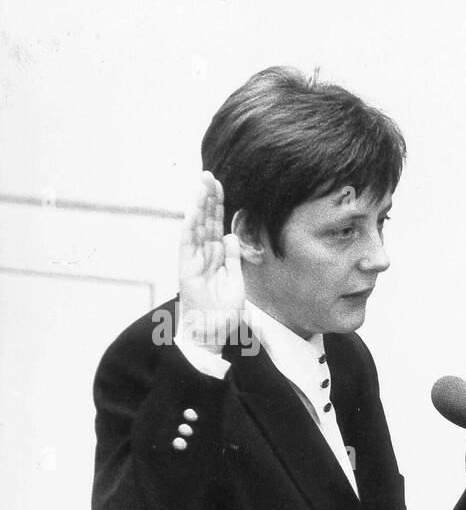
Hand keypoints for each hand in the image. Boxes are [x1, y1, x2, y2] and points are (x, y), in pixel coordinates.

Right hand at [178, 171, 244, 353]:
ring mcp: (193, 261)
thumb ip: (233, 258)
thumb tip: (231, 236)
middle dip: (207, 198)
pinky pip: (187, 246)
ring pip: (196, 228)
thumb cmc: (223, 311)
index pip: (216, 225)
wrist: (212, 334)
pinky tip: (192, 213)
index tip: (220, 185)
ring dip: (198, 207)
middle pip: (205, 221)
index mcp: (215, 256)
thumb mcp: (235, 281)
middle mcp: (203, 255)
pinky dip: (189, 229)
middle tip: (209, 175)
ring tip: (201, 186)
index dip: (218, 206)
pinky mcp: (186, 271)